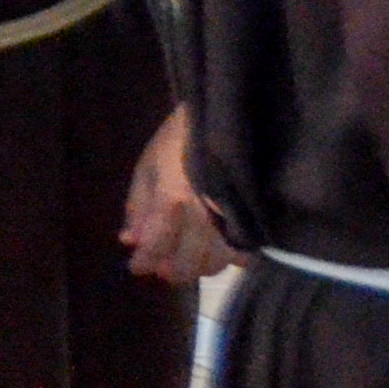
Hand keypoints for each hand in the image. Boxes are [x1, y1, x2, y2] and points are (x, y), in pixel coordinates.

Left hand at [122, 105, 242, 283]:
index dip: (145, 261)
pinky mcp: (259, 218)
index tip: (137, 267)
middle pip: (189, 262)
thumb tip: (130, 241)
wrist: (228, 117)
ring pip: (219, 262)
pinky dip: (232, 259)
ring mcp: (236, 218)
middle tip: (163, 269)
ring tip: (189, 260)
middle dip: (172, 270)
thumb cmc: (181, 138)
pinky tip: (221, 252)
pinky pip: (248, 252)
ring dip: (200, 267)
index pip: (157, 245)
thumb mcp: (149, 166)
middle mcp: (207, 214)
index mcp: (175, 199)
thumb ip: (138, 206)